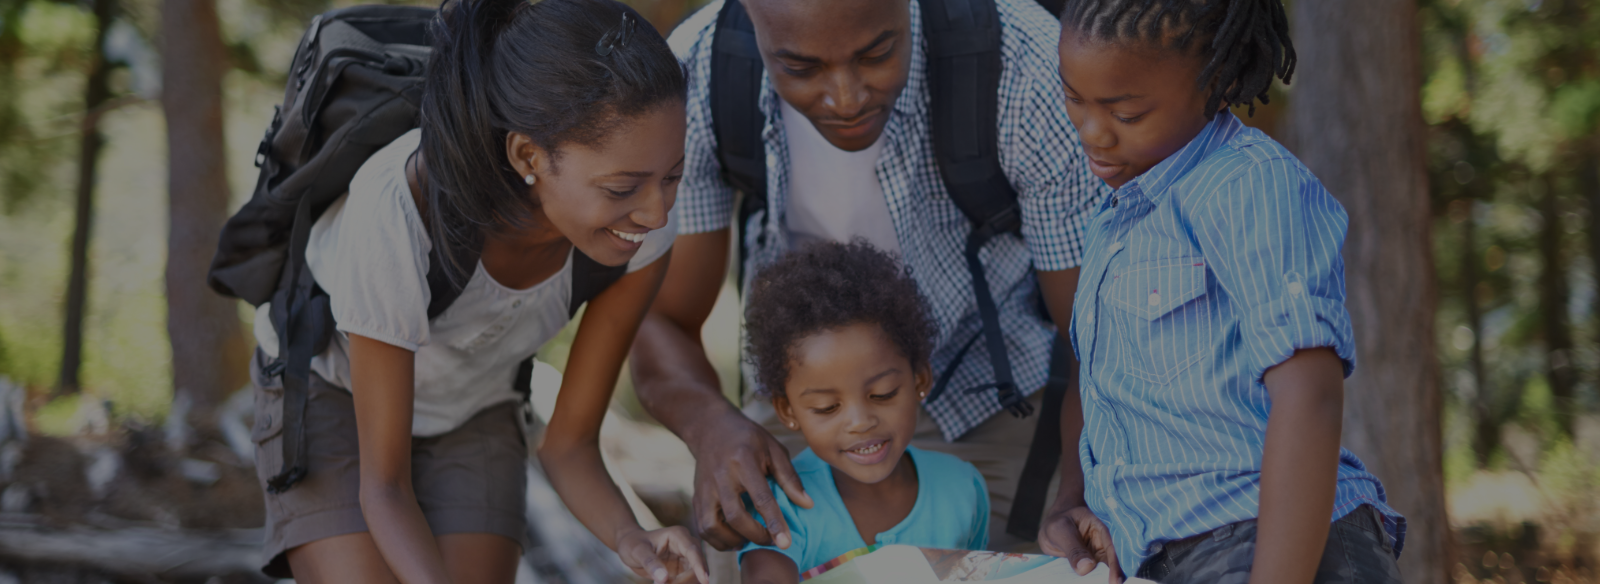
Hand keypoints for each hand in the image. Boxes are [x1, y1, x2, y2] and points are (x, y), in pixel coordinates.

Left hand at [617, 526, 708, 583]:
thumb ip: (650, 563)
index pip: (693, 552)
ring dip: (683, 583)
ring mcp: (686, 558)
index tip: (704, 581)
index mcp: (678, 535)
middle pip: (697, 565)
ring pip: (694, 575)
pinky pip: (687, 580)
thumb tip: (663, 578)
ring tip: (660, 583)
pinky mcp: (683, 569)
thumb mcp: (637, 551)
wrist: (630, 546)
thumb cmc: (633, 543)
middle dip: (686, 580)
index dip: (700, 567)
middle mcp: (686, 545)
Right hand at [688, 411, 813, 550]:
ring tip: (748, 542)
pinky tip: (733, 538)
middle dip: (755, 536)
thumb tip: (807, 504)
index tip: (786, 543)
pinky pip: (702, 527)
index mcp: (743, 461)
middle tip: (771, 541)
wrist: (711, 428)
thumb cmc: (748, 439)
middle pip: (735, 517)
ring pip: (712, 527)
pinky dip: (717, 540)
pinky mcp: (696, 497)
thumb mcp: (773, 449)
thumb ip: (790, 477)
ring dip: (732, 542)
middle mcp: (721, 476)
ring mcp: (704, 488)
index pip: (760, 498)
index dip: (774, 522)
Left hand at [1039, 503, 1122, 583]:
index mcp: (1100, 531)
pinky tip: (1087, 583)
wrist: (1050, 527)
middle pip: (1109, 564)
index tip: (1114, 582)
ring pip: (1100, 572)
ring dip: (1099, 579)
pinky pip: (1090, 576)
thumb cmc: (1057, 522)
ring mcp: (1094, 558)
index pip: (1110, 550)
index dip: (1114, 567)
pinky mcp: (1086, 567)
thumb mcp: (1060, 531)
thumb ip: (1073, 548)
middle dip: (1110, 578)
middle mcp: (1101, 546)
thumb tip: (1086, 568)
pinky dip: (1089, 581)